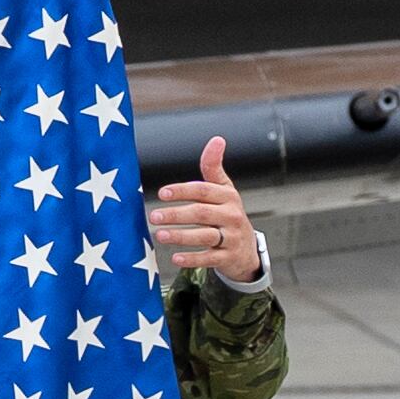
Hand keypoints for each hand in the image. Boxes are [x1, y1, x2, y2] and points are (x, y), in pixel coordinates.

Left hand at [149, 136, 262, 282]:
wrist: (246, 249)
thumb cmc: (227, 214)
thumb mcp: (224, 190)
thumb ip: (213, 168)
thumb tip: (217, 139)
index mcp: (227, 197)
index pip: (203, 190)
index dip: (183, 191)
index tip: (161, 193)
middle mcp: (232, 216)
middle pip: (201, 213)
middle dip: (176, 214)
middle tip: (153, 216)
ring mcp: (232, 237)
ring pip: (205, 236)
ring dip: (181, 236)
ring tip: (159, 235)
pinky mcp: (228, 258)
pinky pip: (210, 259)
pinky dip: (193, 259)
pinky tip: (175, 258)